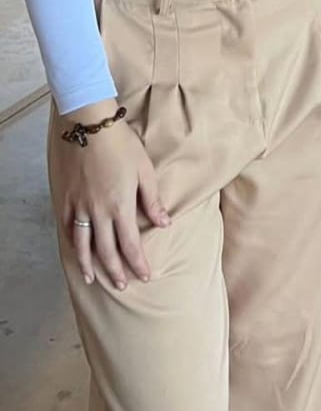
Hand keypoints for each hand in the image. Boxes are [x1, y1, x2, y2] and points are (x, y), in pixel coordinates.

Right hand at [57, 99, 170, 288]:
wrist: (89, 124)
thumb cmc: (121, 144)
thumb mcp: (145, 169)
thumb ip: (152, 199)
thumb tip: (164, 223)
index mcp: (120, 205)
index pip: (130, 245)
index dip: (138, 263)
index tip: (145, 276)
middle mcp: (98, 212)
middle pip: (106, 250)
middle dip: (116, 271)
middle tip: (123, 285)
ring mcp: (79, 206)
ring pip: (82, 245)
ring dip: (88, 264)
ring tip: (94, 279)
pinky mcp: (66, 198)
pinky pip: (67, 227)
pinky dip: (71, 242)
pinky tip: (75, 250)